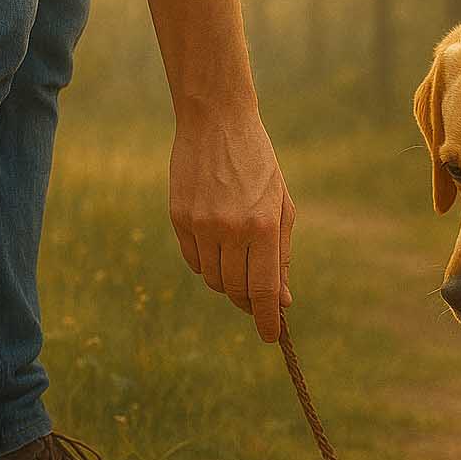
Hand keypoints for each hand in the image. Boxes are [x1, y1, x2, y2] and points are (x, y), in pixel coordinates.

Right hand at [168, 107, 294, 341]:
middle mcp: (231, 229)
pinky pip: (193, 261)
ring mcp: (201, 225)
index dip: (267, 319)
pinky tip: (219, 249)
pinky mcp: (179, 218)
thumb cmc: (259, 166)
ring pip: (213, 279)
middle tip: (258, 299)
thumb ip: (282, 255)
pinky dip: (207, 265)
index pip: (264, 289)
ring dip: (228, 283)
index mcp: (264, 226)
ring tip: (239, 265)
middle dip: (249, 301)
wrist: (216, 123)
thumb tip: (282, 300)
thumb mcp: (281, 206)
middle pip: (236, 290)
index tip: (270, 336)